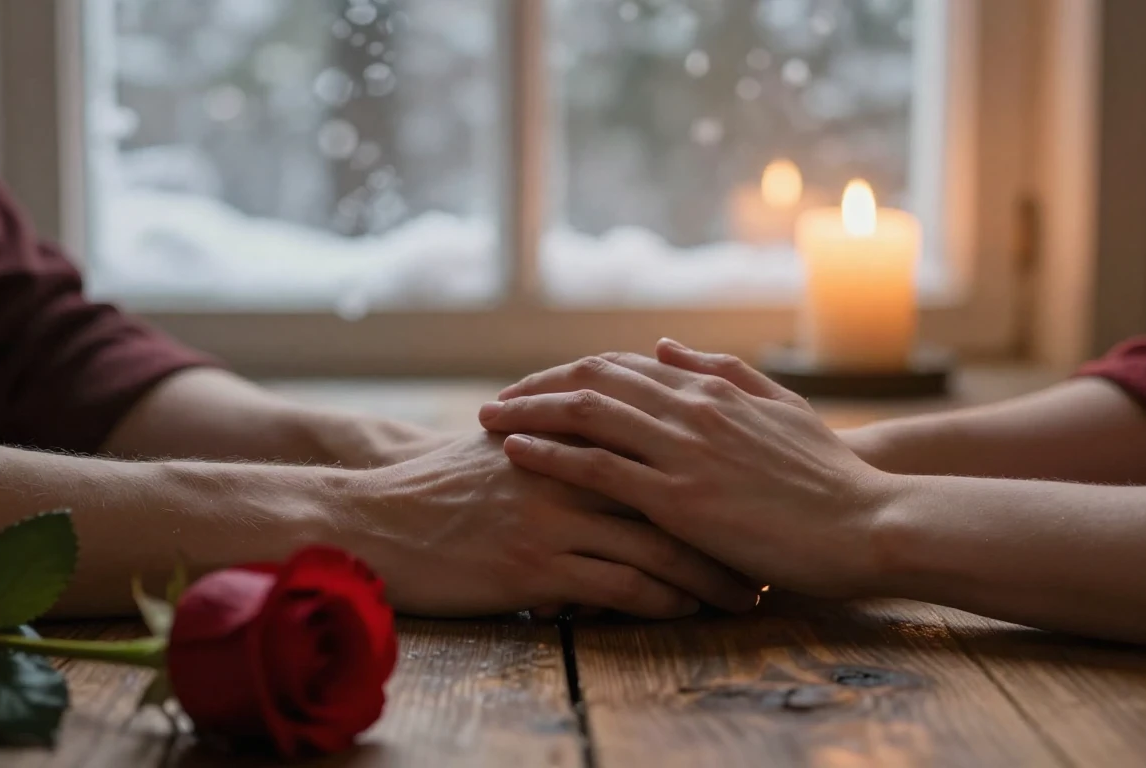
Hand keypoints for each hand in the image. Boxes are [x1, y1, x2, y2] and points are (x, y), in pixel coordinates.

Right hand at [339, 431, 757, 617]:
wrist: (376, 520)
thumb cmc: (440, 485)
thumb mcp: (503, 444)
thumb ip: (561, 436)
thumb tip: (610, 438)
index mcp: (568, 434)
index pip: (659, 446)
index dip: (712, 472)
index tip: (753, 496)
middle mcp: (569, 469)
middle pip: (675, 496)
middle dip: (729, 527)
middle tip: (769, 549)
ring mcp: (554, 517)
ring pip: (658, 544)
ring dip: (710, 574)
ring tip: (747, 593)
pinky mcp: (536, 566)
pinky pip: (618, 585)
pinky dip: (661, 599)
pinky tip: (687, 609)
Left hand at [480, 341, 899, 597]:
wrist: (868, 525)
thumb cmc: (830, 476)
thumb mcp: (781, 408)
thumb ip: (723, 373)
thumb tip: (665, 345)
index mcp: (712, 390)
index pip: (623, 368)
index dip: (572, 375)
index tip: (536, 386)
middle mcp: (691, 408)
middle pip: (592, 381)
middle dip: (536, 386)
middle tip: (495, 399)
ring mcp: (683, 451)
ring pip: (585, 414)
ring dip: (528, 411)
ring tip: (486, 418)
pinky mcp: (679, 497)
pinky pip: (597, 466)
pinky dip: (549, 453)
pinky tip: (514, 451)